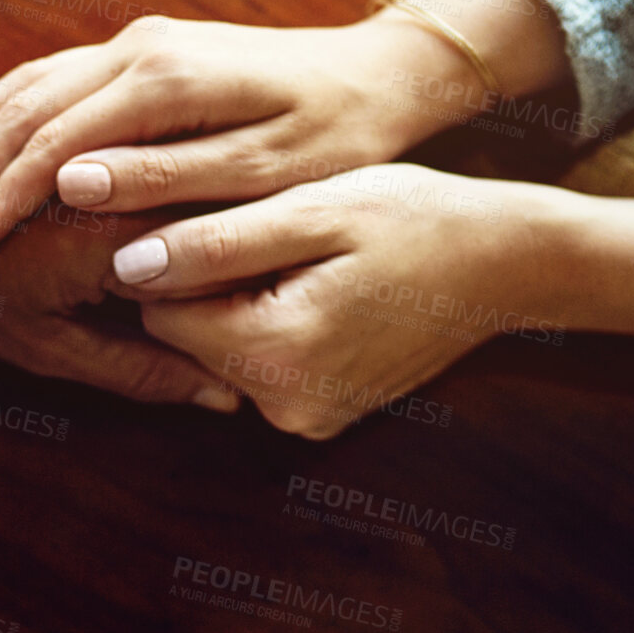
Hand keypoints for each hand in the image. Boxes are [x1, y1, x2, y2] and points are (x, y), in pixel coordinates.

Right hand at [0, 0, 564, 259]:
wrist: (377, 71)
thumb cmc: (334, 132)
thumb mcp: (262, 168)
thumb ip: (164, 177)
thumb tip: (75, 185)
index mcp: (162, 81)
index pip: (52, 143)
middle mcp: (136, 51)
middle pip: (22, 113)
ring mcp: (133, 45)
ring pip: (25, 87)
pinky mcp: (138, 51)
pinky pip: (48, 74)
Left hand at [0, 98, 242, 409]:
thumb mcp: (43, 348)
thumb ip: (138, 370)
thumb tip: (223, 397)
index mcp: (123, 235)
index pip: (226, 277)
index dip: (254, 320)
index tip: (272, 358)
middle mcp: (130, 183)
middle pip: (222, 231)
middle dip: (244, 279)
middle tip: (268, 328)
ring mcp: (116, 150)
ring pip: (197, 197)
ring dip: (216, 233)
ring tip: (230, 289)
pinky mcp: (99, 136)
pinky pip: (160, 172)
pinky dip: (175, 204)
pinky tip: (188, 239)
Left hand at [104, 164, 574, 437]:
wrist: (507, 263)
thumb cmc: (413, 218)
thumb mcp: (312, 212)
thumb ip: (215, 244)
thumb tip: (127, 268)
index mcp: (274, 354)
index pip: (157, 310)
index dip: (177, 256)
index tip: (226, 217)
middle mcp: (284, 408)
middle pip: (187, 338)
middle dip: (211, 284)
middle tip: (276, 233)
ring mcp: (308, 420)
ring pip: (223, 352)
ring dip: (243, 305)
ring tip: (307, 259)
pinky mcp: (324, 417)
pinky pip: (264, 368)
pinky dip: (276, 328)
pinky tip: (322, 290)